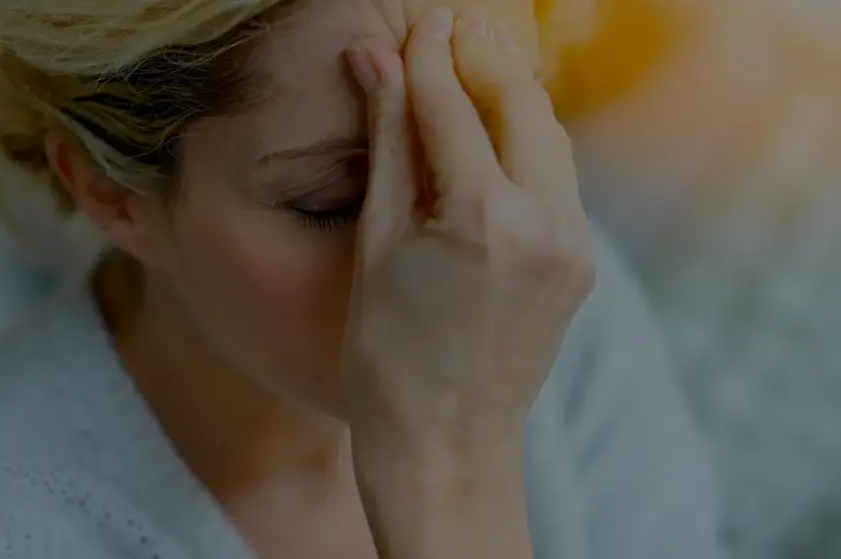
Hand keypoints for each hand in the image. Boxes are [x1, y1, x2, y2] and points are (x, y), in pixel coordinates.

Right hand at [341, 7, 594, 558]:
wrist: (444, 443)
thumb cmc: (388, 359)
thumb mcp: (376, 246)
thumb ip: (388, 147)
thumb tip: (377, 65)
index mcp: (481, 219)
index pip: (452, 110)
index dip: (427, 60)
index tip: (414, 26)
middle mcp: (544, 225)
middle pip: (519, 105)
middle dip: (482, 58)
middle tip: (448, 27)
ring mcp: (572, 246)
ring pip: (549, 137)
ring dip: (511, 96)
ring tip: (472, 65)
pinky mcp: (581, 264)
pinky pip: (559, 179)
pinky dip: (527, 143)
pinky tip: (496, 132)